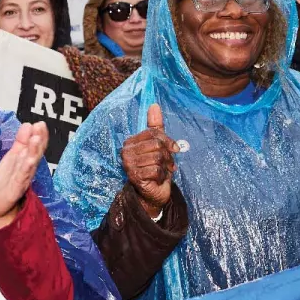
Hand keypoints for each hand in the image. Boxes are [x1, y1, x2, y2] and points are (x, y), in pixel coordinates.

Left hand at [0, 121, 48, 228]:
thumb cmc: (6, 180)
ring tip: (36, 139)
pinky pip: (22, 177)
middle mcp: (28, 170)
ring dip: (34, 152)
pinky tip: (28, 159)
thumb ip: (21, 142)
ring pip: (30, 164)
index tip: (41, 124)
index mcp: (26, 161)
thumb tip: (28, 124)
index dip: (40, 136)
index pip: (36, 147)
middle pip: (36, 153)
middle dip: (39, 140)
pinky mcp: (16, 189)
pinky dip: (26, 168)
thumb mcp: (13, 157)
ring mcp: (23, 179)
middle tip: (41, 127)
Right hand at [120, 103, 175, 218]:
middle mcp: (126, 152)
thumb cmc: (156, 167)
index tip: (173, 150)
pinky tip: (158, 179)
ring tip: (162, 172)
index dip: (168, 142)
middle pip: (157, 145)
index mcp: (130, 142)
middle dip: (167, 156)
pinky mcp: (134, 176)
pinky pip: (156, 170)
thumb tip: (154, 105)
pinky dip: (162, 175)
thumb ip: (156, 127)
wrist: (153, 193)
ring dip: (165, 167)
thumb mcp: (158, 146)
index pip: (154, 133)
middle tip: (166, 164)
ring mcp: (129, 165)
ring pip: (157, 157)